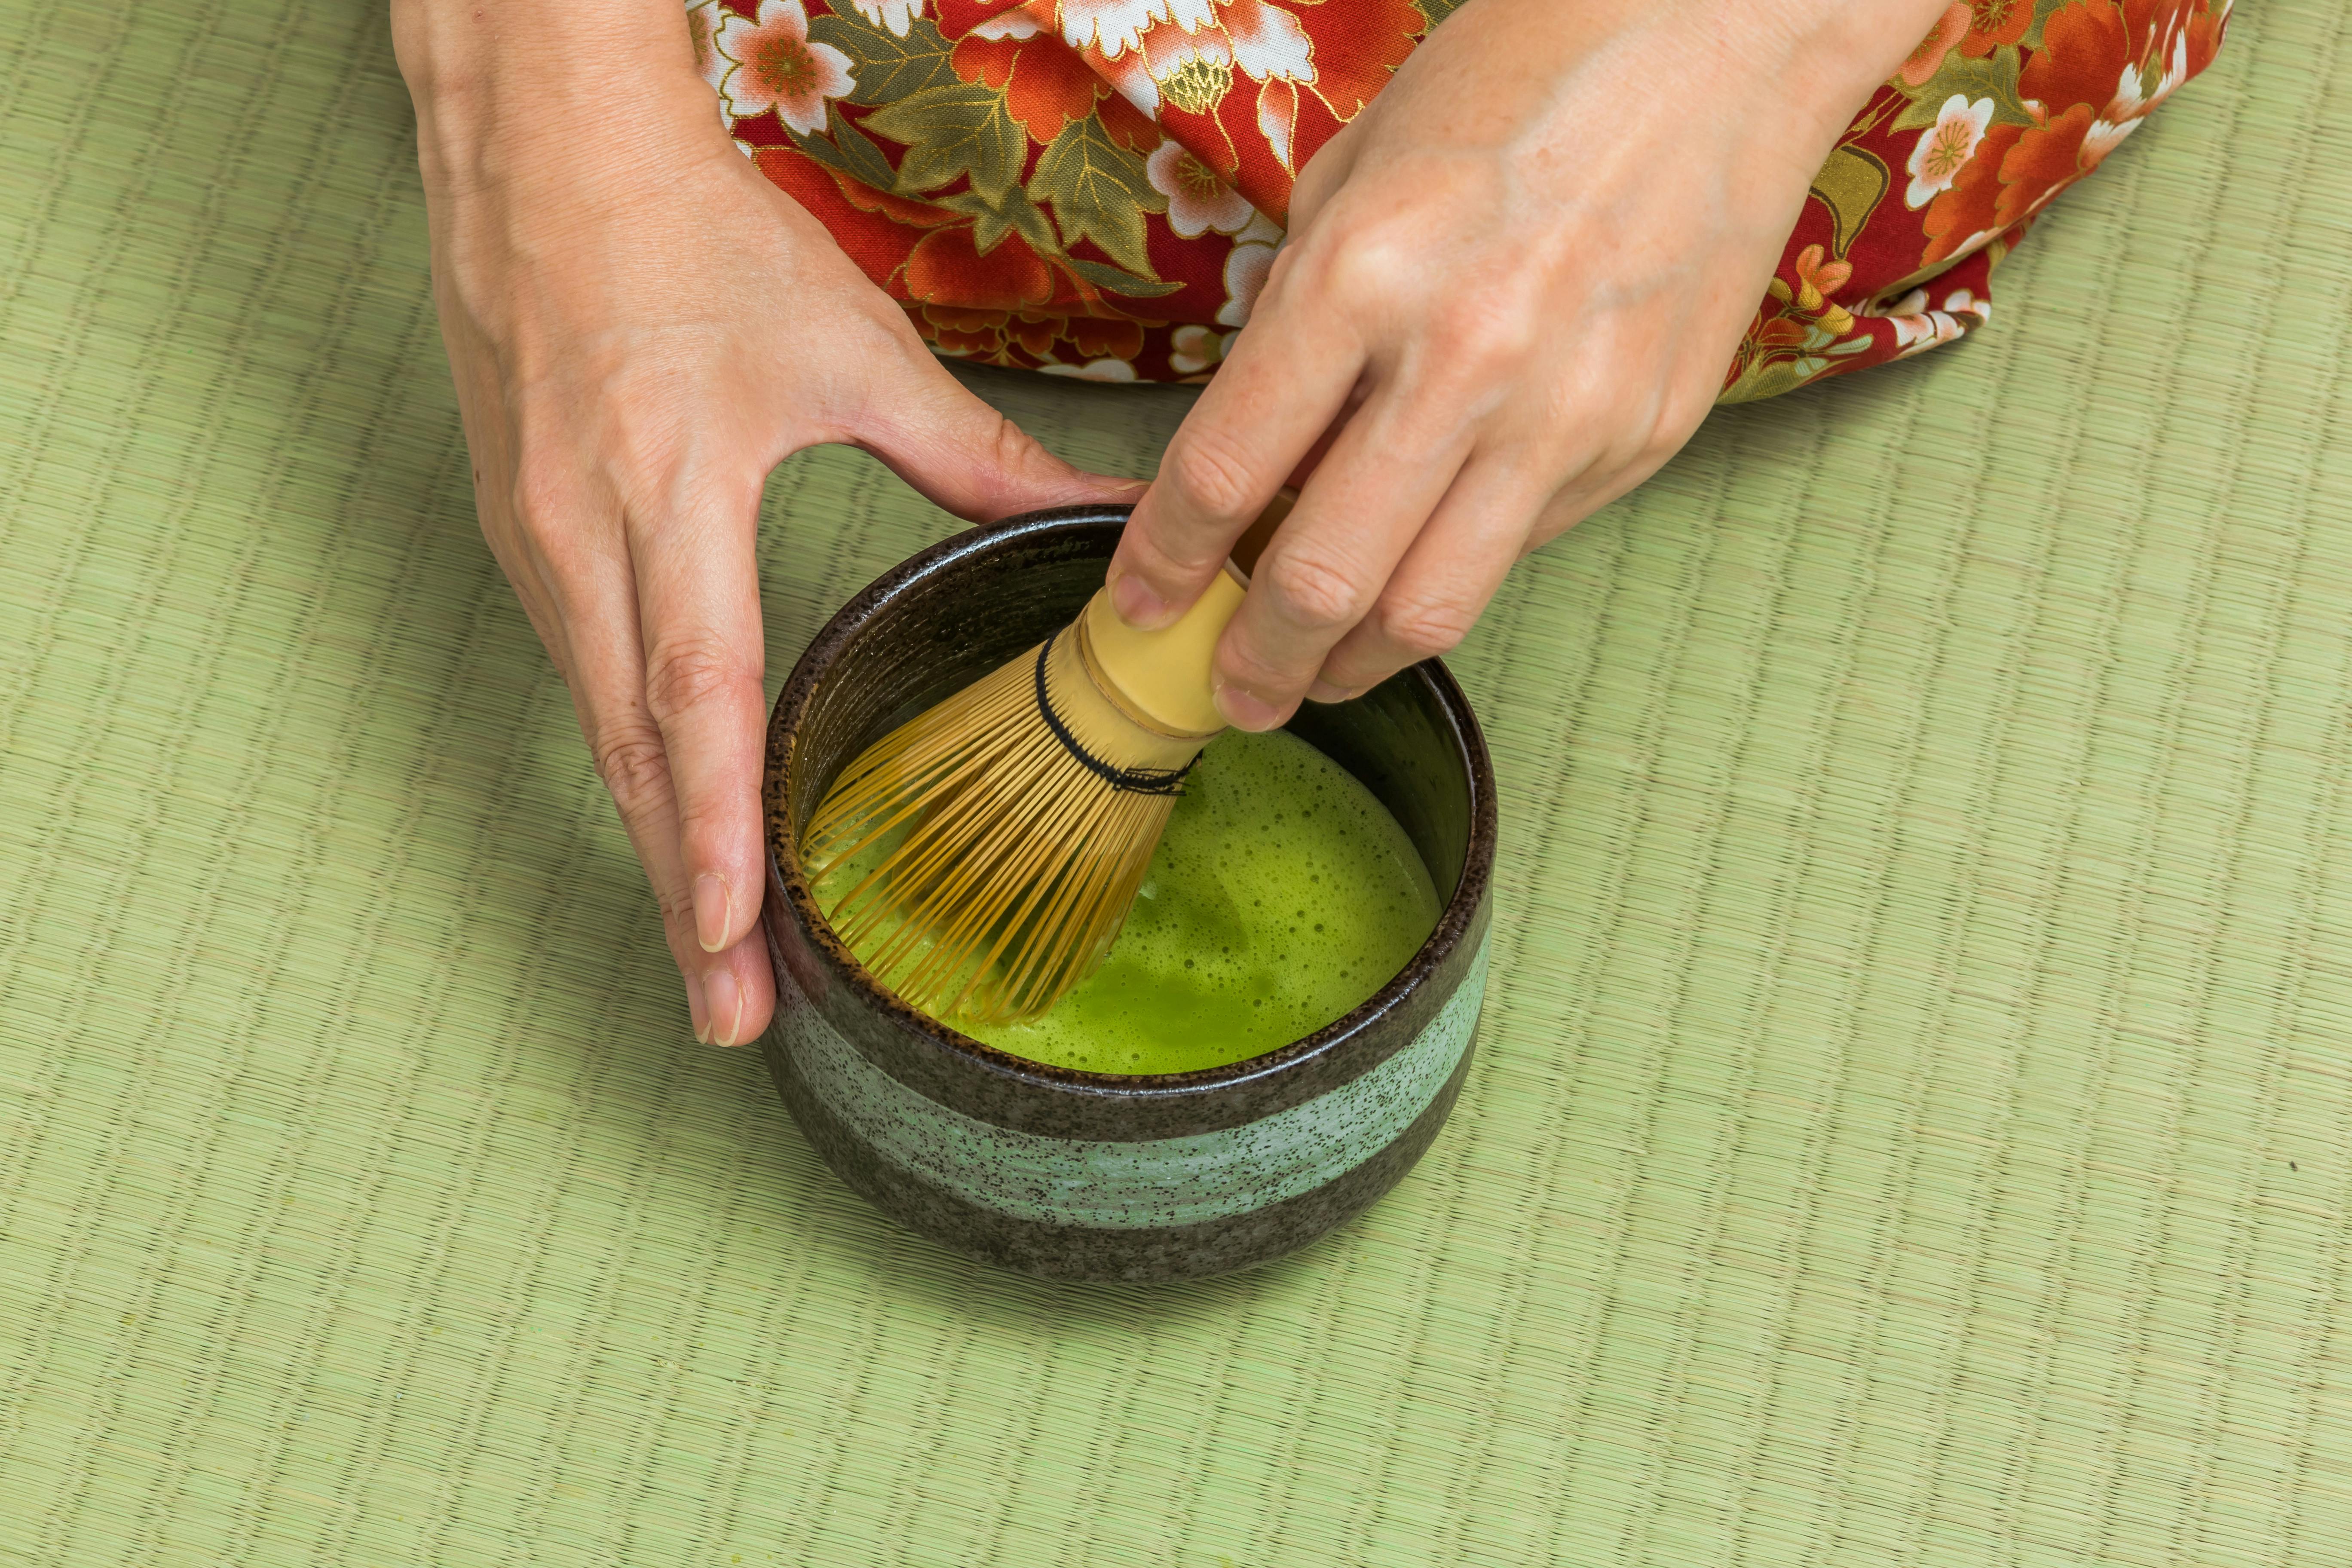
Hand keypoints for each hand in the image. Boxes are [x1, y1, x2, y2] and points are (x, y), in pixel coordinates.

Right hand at [394, 0, 1137, 1044]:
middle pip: (637, 757)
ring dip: (657, 841)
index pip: (696, 699)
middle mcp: (585, 543)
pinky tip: (673, 813)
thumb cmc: (691, 239)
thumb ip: (972, 455)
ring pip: (602, 730)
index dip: (716, 836)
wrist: (539, 155)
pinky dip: (632, 761)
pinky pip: (583, 678)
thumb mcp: (848, 348)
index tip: (738, 946)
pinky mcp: (520, 537)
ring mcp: (537, 547)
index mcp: (670, 497)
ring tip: (714, 944)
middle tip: (732, 1017)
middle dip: (686, 897)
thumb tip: (1101, 514)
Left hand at [1105, 0, 1948, 726]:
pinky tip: (1423, 569)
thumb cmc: (1522, 79)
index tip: (1142, 605)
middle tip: (1233, 692)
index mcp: (1363, 274)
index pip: (1225, 471)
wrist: (1720, 45)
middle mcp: (1463, 359)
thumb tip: (1257, 449)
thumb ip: (1296, 317)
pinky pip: (1518, 552)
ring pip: (1430, 610)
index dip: (1165, 563)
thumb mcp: (1358, 172)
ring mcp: (1564, 413)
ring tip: (1319, 674)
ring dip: (1355, 665)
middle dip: (1258, 661)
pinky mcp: (1638, 440)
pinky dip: (1453, 578)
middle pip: (1322, 578)